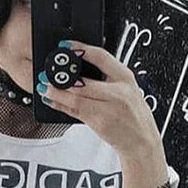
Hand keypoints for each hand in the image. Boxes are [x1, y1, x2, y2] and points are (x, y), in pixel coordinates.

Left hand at [36, 41, 162, 159]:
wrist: (142, 142)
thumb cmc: (134, 118)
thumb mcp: (128, 92)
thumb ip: (108, 81)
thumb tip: (80, 74)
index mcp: (126, 78)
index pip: (102, 57)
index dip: (81, 49)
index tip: (65, 46)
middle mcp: (119, 91)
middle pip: (84, 80)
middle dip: (62, 76)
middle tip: (47, 73)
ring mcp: (109, 107)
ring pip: (77, 97)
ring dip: (57, 92)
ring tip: (45, 87)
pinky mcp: (101, 122)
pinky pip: (76, 111)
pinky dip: (61, 106)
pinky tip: (52, 102)